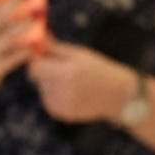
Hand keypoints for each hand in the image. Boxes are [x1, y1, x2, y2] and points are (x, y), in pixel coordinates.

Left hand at [27, 41, 142, 125]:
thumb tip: (35, 40)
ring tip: (73, 83)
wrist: (119, 96)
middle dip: (46, 72)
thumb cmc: (100, 70)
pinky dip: (56, 95)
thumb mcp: (80, 54)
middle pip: (37, 78)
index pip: (35, 67)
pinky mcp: (61, 114)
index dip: (38, 61)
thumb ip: (55, 48)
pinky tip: (73, 93)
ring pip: (43, 89)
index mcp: (68, 73)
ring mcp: (61, 105)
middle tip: (64, 70)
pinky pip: (48, 100)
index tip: (46, 58)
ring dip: (51, 84)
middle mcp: (63, 91)